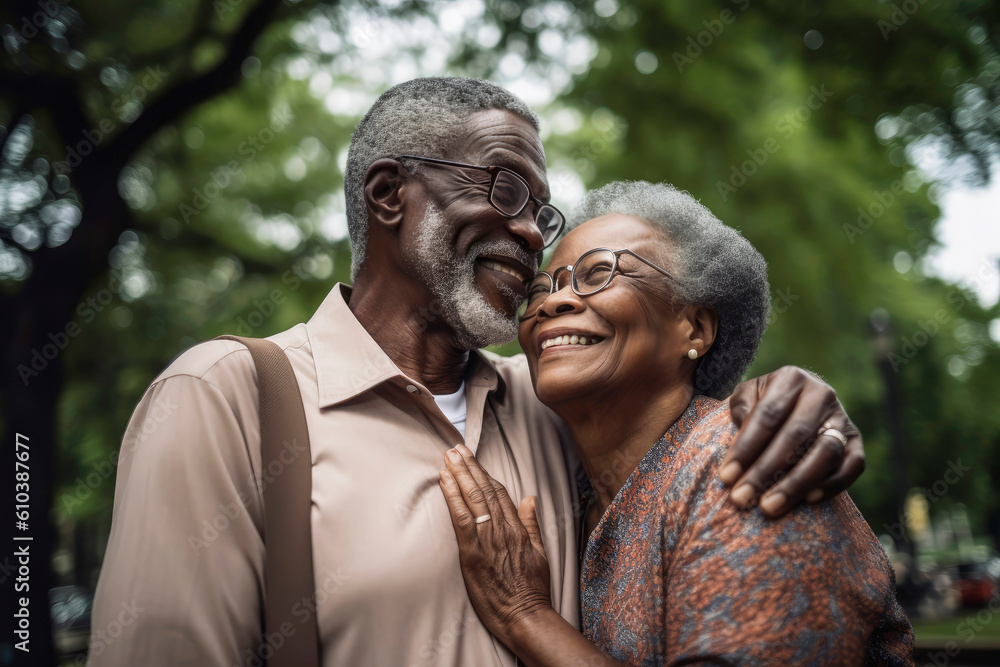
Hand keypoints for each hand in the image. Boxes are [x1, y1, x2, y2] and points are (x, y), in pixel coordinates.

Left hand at [438, 444, 551, 648]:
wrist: (527, 617)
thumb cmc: (532, 591)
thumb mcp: (540, 554)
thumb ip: (532, 524)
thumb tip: (530, 498)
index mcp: (518, 529)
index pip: (499, 493)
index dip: (484, 473)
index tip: (472, 459)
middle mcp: (503, 529)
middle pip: (484, 490)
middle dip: (469, 466)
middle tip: (455, 448)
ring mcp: (487, 540)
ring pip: (473, 498)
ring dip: (459, 474)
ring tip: (448, 456)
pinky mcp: (472, 554)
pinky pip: (461, 518)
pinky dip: (452, 496)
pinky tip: (445, 481)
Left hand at [722, 366, 864, 516]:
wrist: (798, 399)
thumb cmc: (764, 402)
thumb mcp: (747, 395)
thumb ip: (741, 410)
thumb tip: (741, 439)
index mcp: (790, 379)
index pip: (767, 415)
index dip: (745, 448)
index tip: (726, 476)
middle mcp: (821, 395)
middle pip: (795, 436)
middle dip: (765, 471)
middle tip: (742, 497)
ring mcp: (842, 418)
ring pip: (825, 453)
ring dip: (796, 483)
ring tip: (769, 506)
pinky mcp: (856, 440)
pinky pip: (853, 465)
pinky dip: (834, 484)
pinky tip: (809, 501)